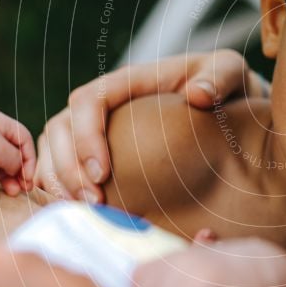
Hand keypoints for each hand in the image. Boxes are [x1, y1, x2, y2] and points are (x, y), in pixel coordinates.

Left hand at [0, 110, 35, 195]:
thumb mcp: (1, 151)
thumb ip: (16, 160)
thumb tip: (18, 169)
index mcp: (0, 122)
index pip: (24, 140)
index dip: (30, 159)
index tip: (28, 177)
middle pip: (12, 152)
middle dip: (18, 172)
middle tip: (24, 189)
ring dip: (7, 178)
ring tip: (11, 191)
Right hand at [34, 50, 267, 201]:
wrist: (232, 105)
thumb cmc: (228, 87)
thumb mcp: (230, 70)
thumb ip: (220, 77)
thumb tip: (197, 95)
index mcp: (131, 81)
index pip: (90, 100)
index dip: (86, 135)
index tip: (102, 173)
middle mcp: (107, 103)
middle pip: (61, 127)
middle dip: (66, 167)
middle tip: (92, 204)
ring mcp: (99, 128)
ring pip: (54, 149)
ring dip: (58, 182)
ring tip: (86, 213)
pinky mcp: (100, 152)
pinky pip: (64, 168)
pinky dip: (62, 190)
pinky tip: (83, 216)